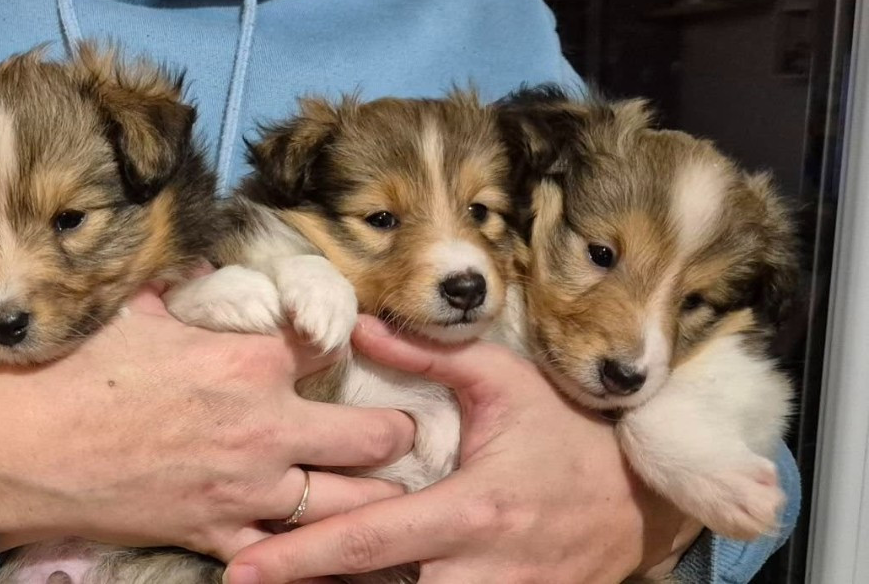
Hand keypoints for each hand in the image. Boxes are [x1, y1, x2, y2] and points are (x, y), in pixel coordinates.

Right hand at [0, 287, 416, 559]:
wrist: (19, 450)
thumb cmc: (73, 374)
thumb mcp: (134, 315)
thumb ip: (181, 294)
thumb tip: (193, 265)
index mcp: (248, 361)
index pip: (335, 345)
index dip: (350, 344)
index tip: (353, 349)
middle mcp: (265, 425)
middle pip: (374, 434)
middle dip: (394, 433)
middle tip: (398, 432)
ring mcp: (247, 487)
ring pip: (352, 502)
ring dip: (373, 496)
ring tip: (387, 491)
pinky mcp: (218, 535)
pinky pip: (288, 555)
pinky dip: (312, 553)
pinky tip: (334, 551)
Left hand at [227, 316, 702, 583]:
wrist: (645, 500)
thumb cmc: (569, 434)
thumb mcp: (507, 384)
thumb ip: (432, 356)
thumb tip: (359, 326)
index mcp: (468, 513)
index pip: (366, 542)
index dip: (299, 558)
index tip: (240, 568)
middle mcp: (477, 572)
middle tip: (241, 578)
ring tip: (286, 582)